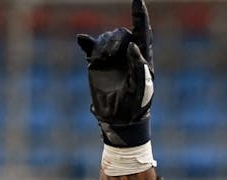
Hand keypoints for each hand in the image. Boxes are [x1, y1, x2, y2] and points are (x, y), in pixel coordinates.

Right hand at [76, 0, 153, 146]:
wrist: (118, 118)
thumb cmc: (135, 104)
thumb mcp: (140, 88)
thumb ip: (138, 66)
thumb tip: (133, 45)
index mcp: (143, 58)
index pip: (143, 32)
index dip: (140, 15)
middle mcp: (129, 54)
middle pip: (122, 34)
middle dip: (114, 41)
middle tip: (106, 57)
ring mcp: (113, 57)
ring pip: (108, 39)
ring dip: (103, 46)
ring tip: (100, 60)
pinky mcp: (98, 61)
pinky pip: (92, 45)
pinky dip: (88, 43)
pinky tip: (83, 41)